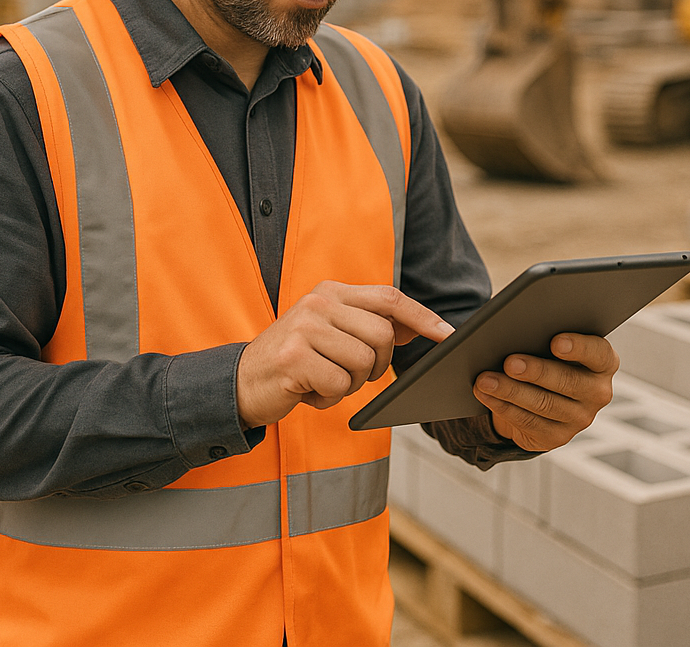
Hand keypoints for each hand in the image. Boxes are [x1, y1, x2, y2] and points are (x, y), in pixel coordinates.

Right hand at [236, 281, 453, 428]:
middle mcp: (319, 301)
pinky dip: (329, 399)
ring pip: (364, 363)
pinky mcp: (294, 357)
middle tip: (349, 374)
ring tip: (323, 381)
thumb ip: (370, 325)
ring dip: (350, 384)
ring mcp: (305, 327)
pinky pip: (339, 385)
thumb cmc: (296, 359)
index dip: (422, 316)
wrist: (241, 382)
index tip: (448, 334)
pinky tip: (308, 392)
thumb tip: (420, 325)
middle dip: (376, 366)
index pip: (390, 297)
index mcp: (332, 290)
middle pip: (383, 336)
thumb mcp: (333, 332)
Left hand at [472, 334, 618, 452]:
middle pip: (568, 382)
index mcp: (603, 360)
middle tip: (509, 362)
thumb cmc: (542, 350)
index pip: (598, 352)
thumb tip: (516, 319)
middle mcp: (598, 391)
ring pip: (545, 405)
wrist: (538, 392)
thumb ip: (541, 328)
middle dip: (536, 371)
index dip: (579, 346)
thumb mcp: (546, 337)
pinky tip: (484, 394)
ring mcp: (580, 418)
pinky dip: (503, 407)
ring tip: (485, 379)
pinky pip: (529, 423)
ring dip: (511, 391)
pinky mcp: (557, 437)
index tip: (555, 341)